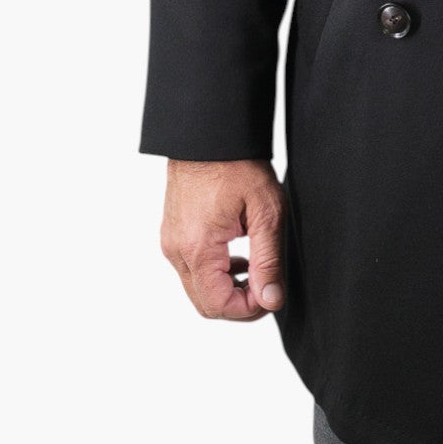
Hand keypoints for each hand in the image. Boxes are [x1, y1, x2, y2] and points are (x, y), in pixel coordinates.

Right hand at [159, 159, 285, 319]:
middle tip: (267, 287)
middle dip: (239, 304)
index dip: (249, 310)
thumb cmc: (238, 164)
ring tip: (255, 268)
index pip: (218, 305)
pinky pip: (191, 269)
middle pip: (205, 303)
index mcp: (198, 247)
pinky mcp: (172, 234)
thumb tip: (270, 300)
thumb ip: (268, 260)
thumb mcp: (266, 211)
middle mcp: (176, 250)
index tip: (272, 294)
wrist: (209, 133)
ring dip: (227, 288)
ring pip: (197, 288)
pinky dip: (215, 272)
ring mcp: (170, 242)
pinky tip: (237, 255)